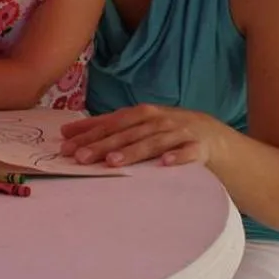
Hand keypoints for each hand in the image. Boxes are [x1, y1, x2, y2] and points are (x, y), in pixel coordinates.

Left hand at [59, 104, 227, 167]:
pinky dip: (177, 157)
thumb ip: (104, 127)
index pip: (110, 124)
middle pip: (127, 134)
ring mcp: (178, 133)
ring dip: (133, 152)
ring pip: (153, 143)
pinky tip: (164, 164)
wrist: (211, 133)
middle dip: (103, 145)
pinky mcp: (198, 147)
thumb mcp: (136, 124)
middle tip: (81, 158)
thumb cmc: (165, 129)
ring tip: (113, 162)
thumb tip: (67, 133)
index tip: (67, 147)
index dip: (89, 135)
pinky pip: (187, 153)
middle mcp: (157, 121)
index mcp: (141, 114)